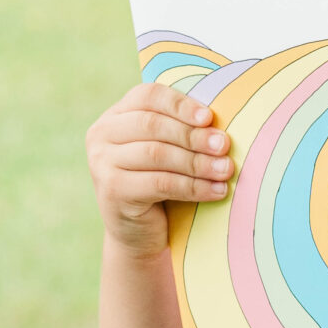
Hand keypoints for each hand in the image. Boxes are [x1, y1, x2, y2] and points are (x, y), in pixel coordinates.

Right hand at [86, 83, 235, 256]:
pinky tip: (217, 190)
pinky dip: (193, 186)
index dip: (180, 104)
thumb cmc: (161, 180)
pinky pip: (160, 183)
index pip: (148, 96)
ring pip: (157, 154)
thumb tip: (218, 121)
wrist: (140, 231)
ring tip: (226, 170)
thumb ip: (182, 127)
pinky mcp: (112, 191)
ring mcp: (101, 163)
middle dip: (193, 135)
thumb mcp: (168, 148)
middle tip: (224, 145)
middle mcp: (101, 134)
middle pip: (153, 125)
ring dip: (198, 162)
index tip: (209, 117)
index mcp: (116, 114)